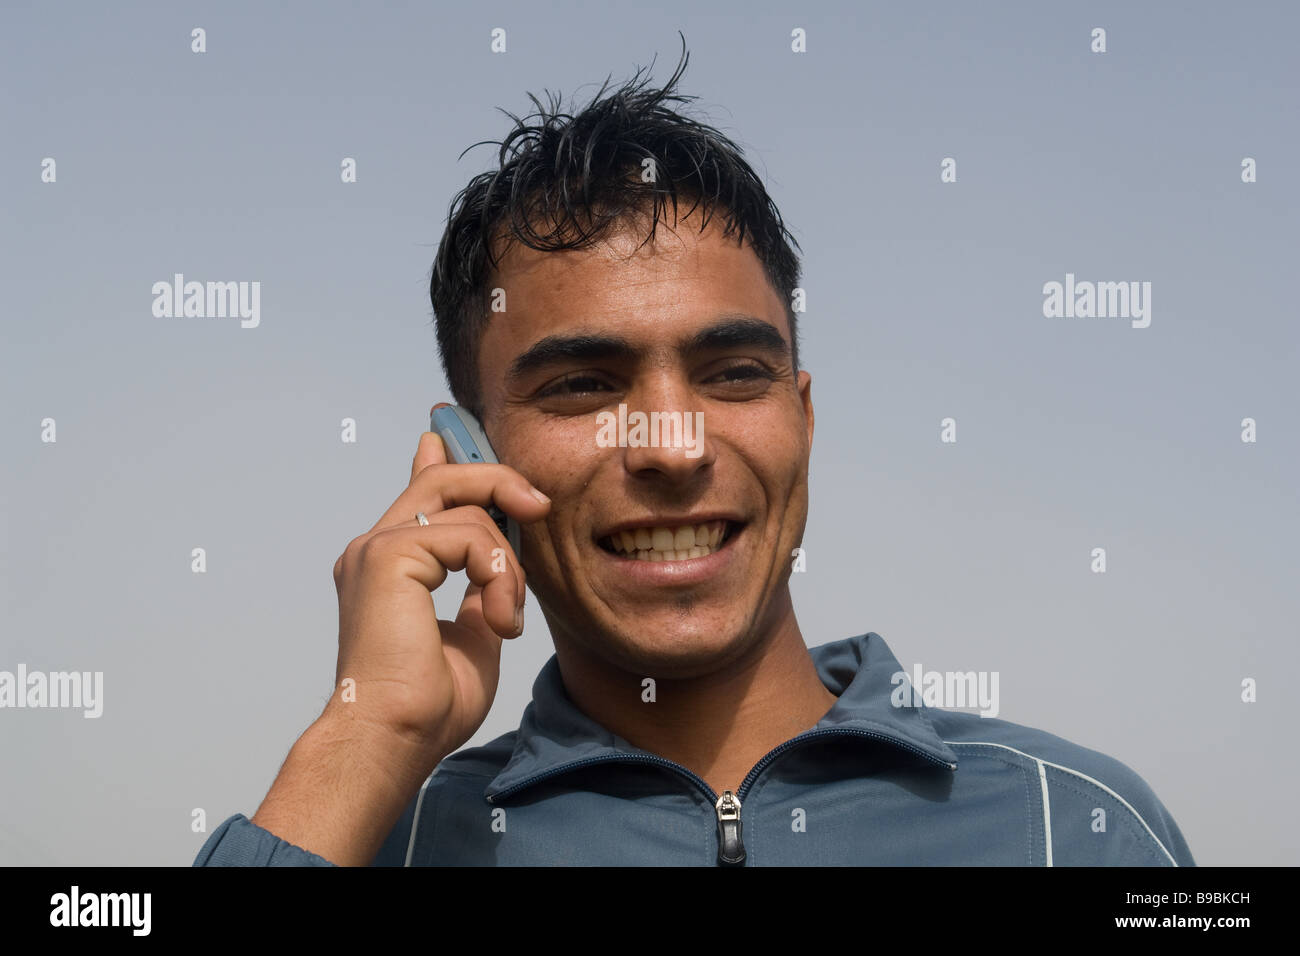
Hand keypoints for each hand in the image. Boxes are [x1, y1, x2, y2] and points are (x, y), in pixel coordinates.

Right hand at [326, 425, 550, 765]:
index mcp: (387, 568)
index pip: (416, 494)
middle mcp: (374, 550)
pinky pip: (470, 536)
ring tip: (507, 618)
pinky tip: (498, 620)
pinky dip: (499, 575)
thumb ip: (481, 593)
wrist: (393, 738)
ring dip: (508, 565)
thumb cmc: (427, 707)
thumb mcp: (472, 637)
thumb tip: (498, 567)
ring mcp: (376, 549)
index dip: (440, 460)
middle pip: (442, 480)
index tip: (443, 435)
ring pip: (466, 506)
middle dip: (497, 480)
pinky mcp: (388, 555)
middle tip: (539, 506)